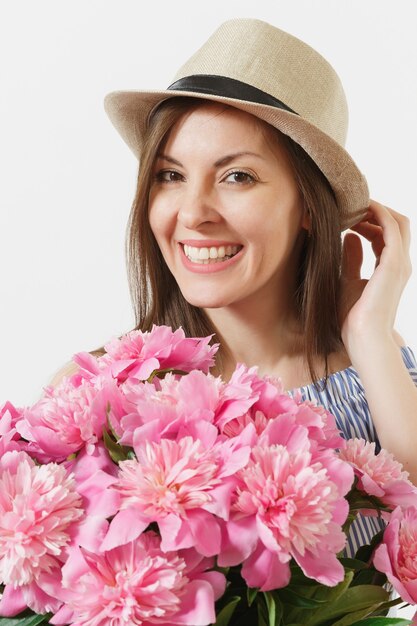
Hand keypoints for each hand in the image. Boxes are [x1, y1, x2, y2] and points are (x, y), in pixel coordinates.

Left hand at [339, 199, 411, 353]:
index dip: (368, 221)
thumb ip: (351, 259)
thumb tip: (349, 236)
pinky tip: (358, 208)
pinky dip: (377, 213)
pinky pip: (390, 227)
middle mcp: (399, 264)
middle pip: (396, 224)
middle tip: (350, 206)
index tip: (347, 216)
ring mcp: (399, 263)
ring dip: (376, 208)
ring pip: (397, 222)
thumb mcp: (347, 281)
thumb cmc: (352, 317)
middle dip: (374, 211)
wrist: (362, 337)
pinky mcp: (394, 263)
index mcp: (390, 269)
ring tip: (352, 205)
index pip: (386, 234)